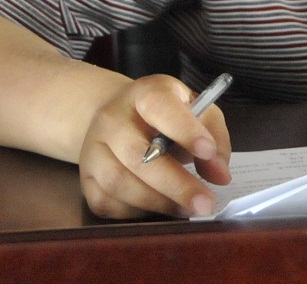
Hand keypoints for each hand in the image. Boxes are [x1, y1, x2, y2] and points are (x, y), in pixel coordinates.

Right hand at [78, 74, 231, 218]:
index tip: (208, 151)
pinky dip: (136, 212)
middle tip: (205, 203)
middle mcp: (111, 119)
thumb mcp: (196, 110)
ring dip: (158, 202)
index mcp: (144, 94)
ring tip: (187, 209)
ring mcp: (93, 149)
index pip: (159, 106)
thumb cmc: (167, 115)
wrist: (119, 117)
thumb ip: (214, 136)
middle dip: (175, 184)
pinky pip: (106, 203)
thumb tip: (220, 175)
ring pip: (119, 182)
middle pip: (137, 155)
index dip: (184, 129)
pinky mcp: (86, 178)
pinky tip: (158, 207)